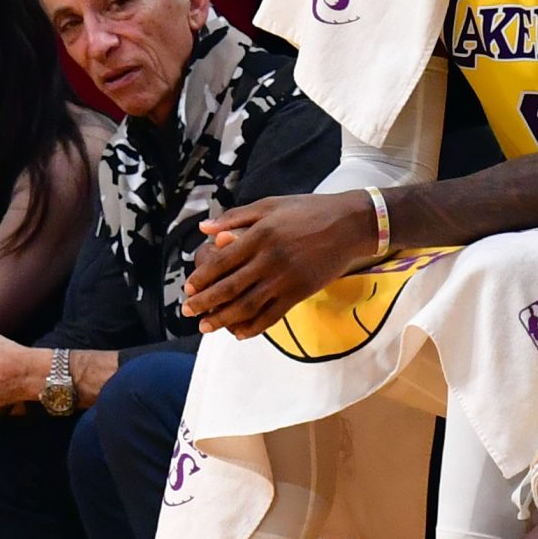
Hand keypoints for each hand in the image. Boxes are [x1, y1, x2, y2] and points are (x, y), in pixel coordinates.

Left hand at [181, 192, 377, 337]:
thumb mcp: (270, 205)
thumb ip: (235, 218)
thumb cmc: (308, 210)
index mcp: (259, 235)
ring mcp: (285, 279)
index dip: (201, 278)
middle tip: (188, 312)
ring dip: (223, 319)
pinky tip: (240, 333)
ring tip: (206, 328)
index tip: (189, 289)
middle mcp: (269, 259)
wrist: (350, 224)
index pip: (221, 262)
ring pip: (247, 306)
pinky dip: (254, 327)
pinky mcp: (300, 292)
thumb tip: (205, 230)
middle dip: (205, 303)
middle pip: (229, 287)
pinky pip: (272, 315)